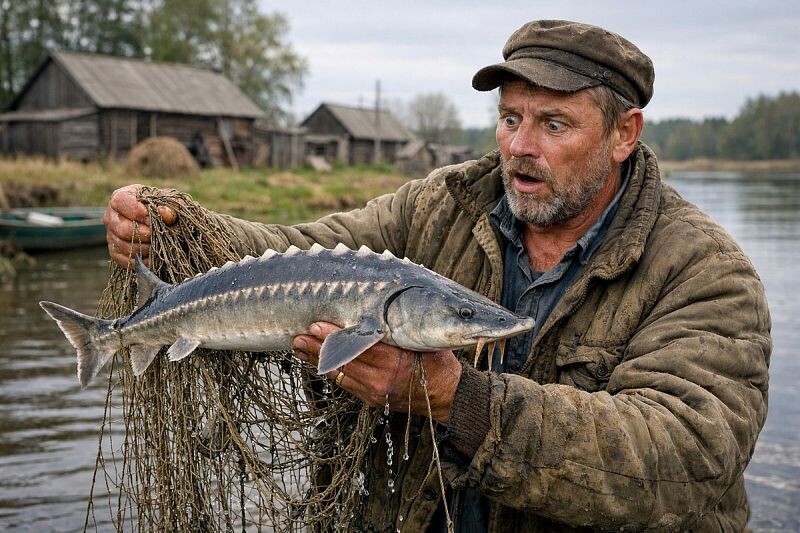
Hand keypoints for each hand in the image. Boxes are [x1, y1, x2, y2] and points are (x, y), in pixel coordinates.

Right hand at [104, 184, 176, 266]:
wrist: (164, 222)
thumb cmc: (164, 207)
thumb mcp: (169, 202)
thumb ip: (169, 206)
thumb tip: (167, 215)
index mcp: (121, 197)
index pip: (121, 202)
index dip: (138, 212)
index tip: (153, 219)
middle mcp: (111, 216)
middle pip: (122, 229)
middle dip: (144, 234)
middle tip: (158, 234)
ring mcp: (111, 235)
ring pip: (124, 246)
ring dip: (146, 248)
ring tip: (159, 244)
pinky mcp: (116, 252)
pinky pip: (126, 260)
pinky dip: (143, 260)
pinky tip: (155, 256)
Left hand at [293, 322, 462, 425]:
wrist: (447, 396)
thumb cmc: (437, 362)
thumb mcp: (425, 342)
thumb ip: (402, 330)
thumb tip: (378, 306)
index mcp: (396, 363)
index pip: (358, 347)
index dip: (335, 336)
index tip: (317, 324)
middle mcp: (382, 380)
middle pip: (342, 361)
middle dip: (317, 347)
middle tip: (298, 334)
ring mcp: (374, 392)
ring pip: (339, 374)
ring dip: (316, 359)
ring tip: (297, 345)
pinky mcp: (370, 399)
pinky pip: (344, 383)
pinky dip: (328, 369)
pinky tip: (314, 360)